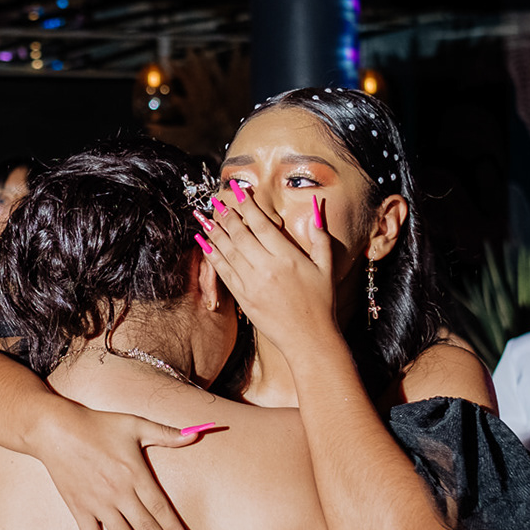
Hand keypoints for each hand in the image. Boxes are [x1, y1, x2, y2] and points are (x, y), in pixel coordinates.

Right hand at [29, 401, 210, 529]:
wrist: (55, 430)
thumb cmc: (97, 425)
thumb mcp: (135, 424)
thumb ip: (166, 433)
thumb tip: (197, 432)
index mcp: (135, 474)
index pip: (161, 509)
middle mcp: (119, 494)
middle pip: (147, 529)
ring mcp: (99, 504)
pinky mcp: (80, 510)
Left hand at [198, 179, 337, 356]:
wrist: (309, 339)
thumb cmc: (321, 302)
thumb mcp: (326, 267)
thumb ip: (321, 236)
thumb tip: (317, 207)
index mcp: (287, 257)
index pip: (262, 224)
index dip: (248, 205)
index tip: (239, 190)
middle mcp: (267, 268)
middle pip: (241, 235)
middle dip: (227, 215)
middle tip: (216, 200)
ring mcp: (252, 284)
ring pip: (228, 251)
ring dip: (214, 232)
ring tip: (203, 217)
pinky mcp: (243, 298)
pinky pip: (224, 272)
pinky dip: (213, 256)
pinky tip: (205, 244)